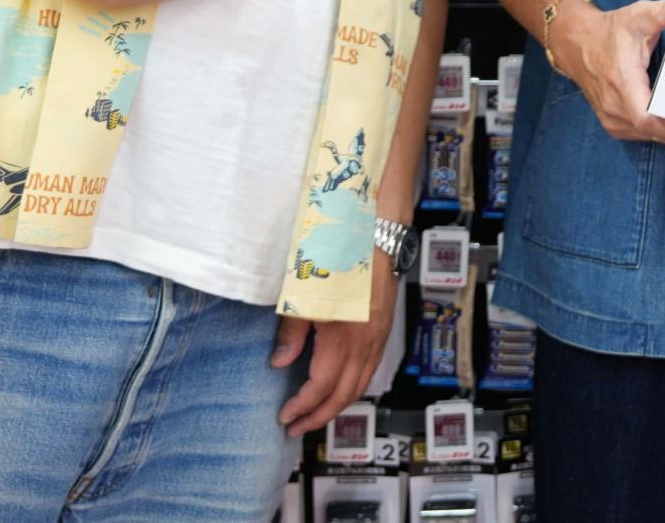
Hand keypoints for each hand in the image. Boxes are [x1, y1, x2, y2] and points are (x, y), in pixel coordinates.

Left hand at [271, 250, 397, 436]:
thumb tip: (280, 363)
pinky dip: (353, 387)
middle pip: (344, 395)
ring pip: (361, 385)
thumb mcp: (304, 295)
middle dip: (319, 416)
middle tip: (296, 428)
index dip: (302, 407)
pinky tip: (339, 387)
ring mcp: (378, 338)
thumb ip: (292, 331)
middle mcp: (365, 344)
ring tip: (315, 415)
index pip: (321, 387)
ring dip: (338, 405)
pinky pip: (370, 370)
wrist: (377, 237)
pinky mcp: (384, 330)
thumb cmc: (337, 261)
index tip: (284, 417)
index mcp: (343, 339)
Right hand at [545, 0, 664, 147]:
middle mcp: (616, 109)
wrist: (577, 44)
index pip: (649, 118)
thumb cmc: (608, 33)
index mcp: (621, 84)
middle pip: (661, 133)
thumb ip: (661, 12)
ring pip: (658, 137)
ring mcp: (616, 121)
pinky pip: (652, 135)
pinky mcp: (619, 125)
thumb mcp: (636, 17)